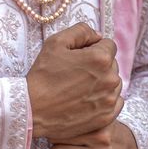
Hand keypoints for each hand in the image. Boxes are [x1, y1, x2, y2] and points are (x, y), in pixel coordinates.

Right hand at [26, 22, 122, 141]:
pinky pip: (115, 102)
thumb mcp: (56, 42)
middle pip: (112, 64)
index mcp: (101, 58)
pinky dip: (104, 100)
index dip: (92, 48)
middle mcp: (111, 79)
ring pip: (113, 83)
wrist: (32, 109)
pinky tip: (87, 100)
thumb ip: (81, 31)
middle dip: (98, 65)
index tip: (78, 57)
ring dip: (102, 82)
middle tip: (76, 73)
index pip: (108, 45)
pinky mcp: (106, 117)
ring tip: (79, 88)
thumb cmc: (43, 75)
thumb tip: (98, 36)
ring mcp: (110, 100)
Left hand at [51, 120, 138, 148]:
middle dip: (57, 143)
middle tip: (65, 143)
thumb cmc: (108, 132)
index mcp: (100, 123)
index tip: (60, 131)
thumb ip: (80, 116)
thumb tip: (49, 117)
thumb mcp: (99, 118)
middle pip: (57, 141)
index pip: (62, 125)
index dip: (57, 129)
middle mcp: (102, 140)